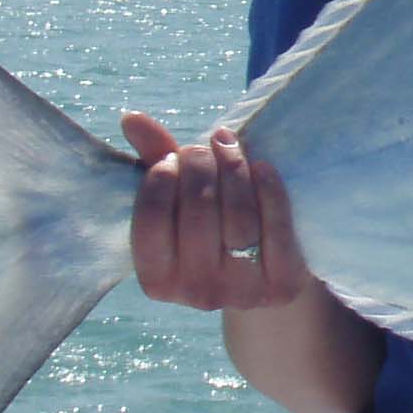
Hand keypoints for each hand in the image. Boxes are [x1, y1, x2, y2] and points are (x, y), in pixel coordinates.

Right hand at [122, 112, 308, 311]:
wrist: (264, 278)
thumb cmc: (209, 228)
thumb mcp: (177, 201)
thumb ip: (154, 160)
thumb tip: (131, 118)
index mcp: (157, 281)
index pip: (150, 221)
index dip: (160, 180)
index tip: (171, 158)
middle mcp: (196, 294)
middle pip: (198, 214)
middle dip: (200, 166)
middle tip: (204, 145)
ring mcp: (241, 292)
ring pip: (238, 218)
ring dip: (234, 169)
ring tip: (229, 146)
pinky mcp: (281, 285)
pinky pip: (276, 227)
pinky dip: (269, 189)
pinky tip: (262, 166)